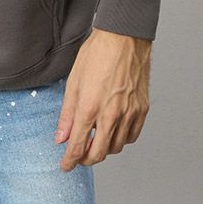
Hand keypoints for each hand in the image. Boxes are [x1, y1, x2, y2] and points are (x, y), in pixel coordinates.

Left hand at [55, 27, 151, 171]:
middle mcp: (111, 114)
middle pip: (99, 153)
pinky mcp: (142, 110)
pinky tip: (113, 130)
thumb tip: (61, 137)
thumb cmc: (97, 53)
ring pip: (117, 147)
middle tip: (79, 156)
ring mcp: (129, 113)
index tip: (65, 166)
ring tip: (95, 139)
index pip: (78, 146)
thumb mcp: (73, 81)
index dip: (70, 160)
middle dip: (86, 159)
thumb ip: (67, 113)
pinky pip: (132, 136)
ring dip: (104, 149)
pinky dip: (121, 139)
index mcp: (90, 107)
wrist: (124, 37)